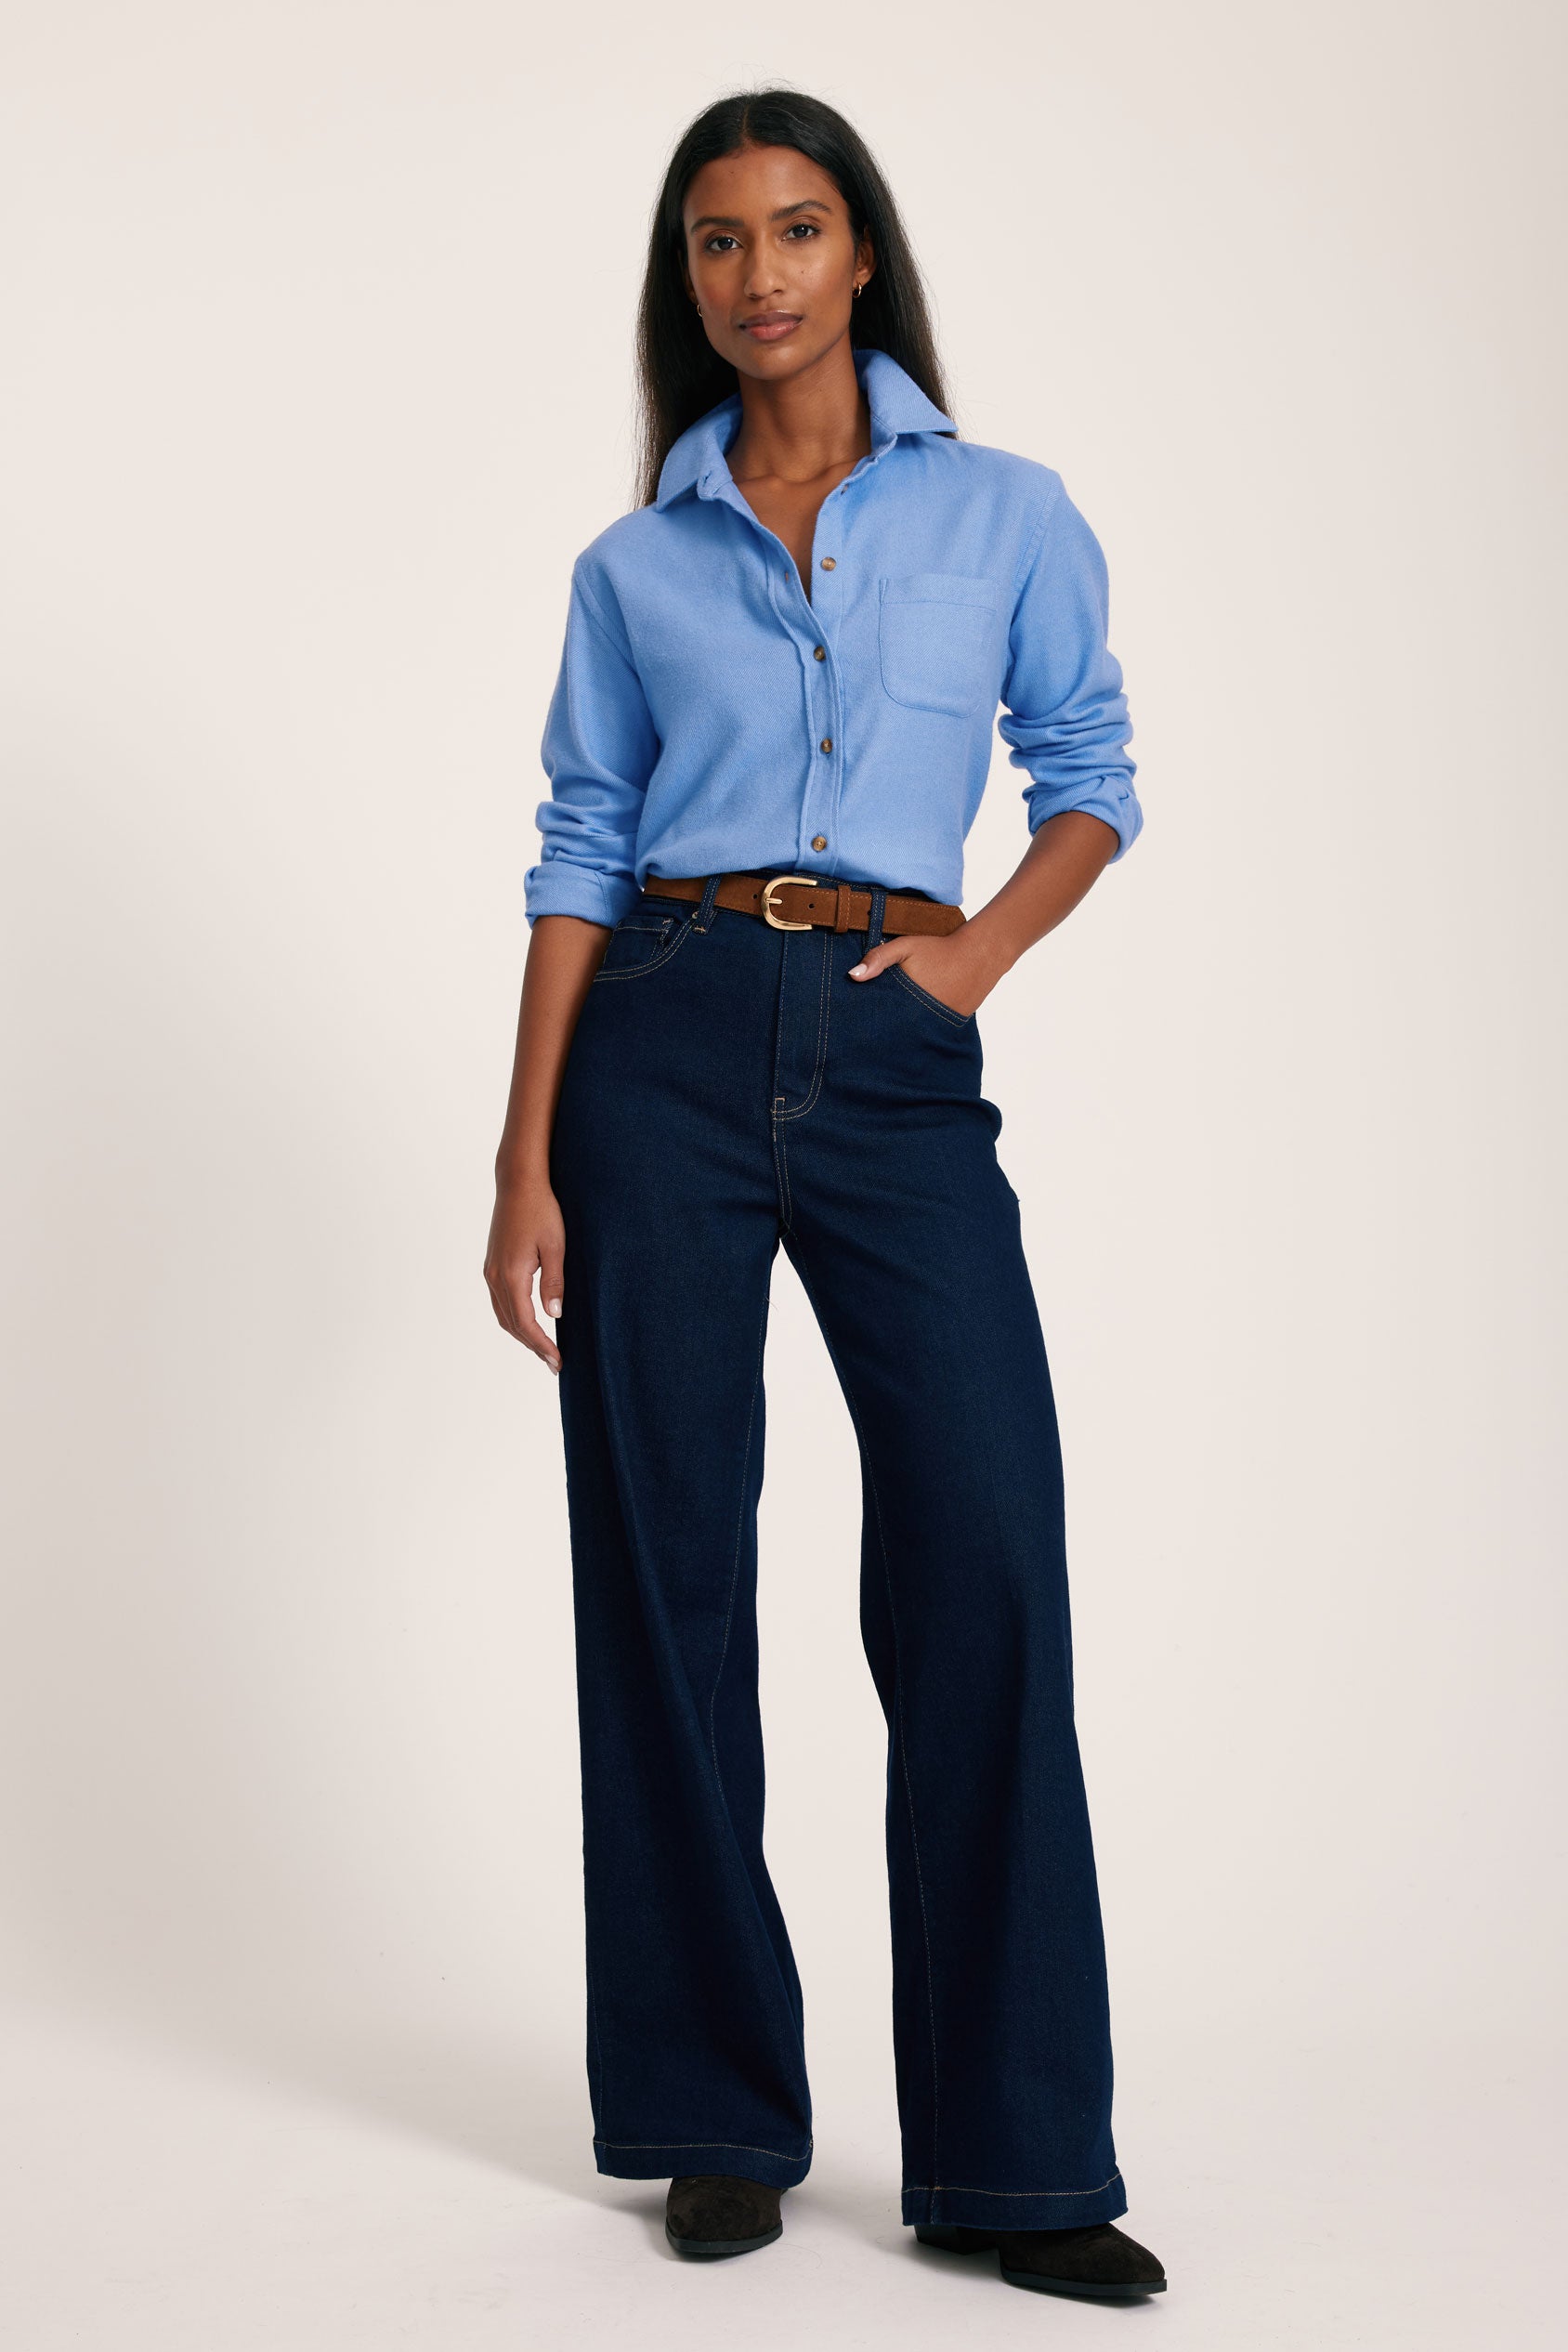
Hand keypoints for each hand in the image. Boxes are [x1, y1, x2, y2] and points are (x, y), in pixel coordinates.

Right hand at [484, 1167, 564, 1374]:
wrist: (518, 1184)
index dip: (541, 1345)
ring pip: (503, 1315)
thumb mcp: (556, 1246)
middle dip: (532, 1346)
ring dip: (521, 1335)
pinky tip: (528, 1323)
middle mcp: (495, 1276)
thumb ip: (554, 1282)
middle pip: (511, 1324)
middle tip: (554, 1363)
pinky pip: (500, 1302)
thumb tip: (554, 1315)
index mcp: (511, 1275)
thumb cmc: (542, 1211)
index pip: (525, 1322)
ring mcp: (490, 1271)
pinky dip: (513, 1319)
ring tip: (543, 1349)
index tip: (557, 1361)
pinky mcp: (492, 1265)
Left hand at [846, 926, 1004, 1018]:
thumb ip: (879, 958)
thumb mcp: (906, 947)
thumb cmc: (939, 950)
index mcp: (907, 1003)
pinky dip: (920, 1029)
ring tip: (889, 1030)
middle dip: (882, 1031)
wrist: (979, 955)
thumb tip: (853, 975)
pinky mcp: (950, 1027)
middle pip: (894, 1032)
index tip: (856, 1022)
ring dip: (901, 1032)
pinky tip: (912, 1023)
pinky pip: (929, 1031)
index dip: (868, 1022)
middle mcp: (922, 1020)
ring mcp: (938, 1026)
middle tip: (867, 1031)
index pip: (880, 1022)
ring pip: (912, 1034)